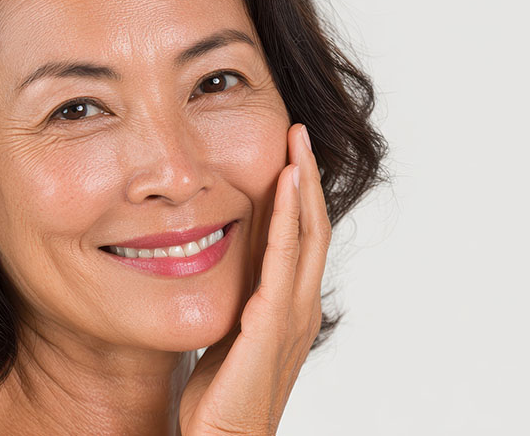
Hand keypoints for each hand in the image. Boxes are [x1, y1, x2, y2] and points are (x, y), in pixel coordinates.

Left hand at [178, 123, 331, 434]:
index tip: (289, 153)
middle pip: (312, 227)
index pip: (301, 238)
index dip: (299, 195)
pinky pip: (283, 258)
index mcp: (290, 305)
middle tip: (298, 132)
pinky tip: (284, 183)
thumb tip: (216, 265)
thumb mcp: (230, 332)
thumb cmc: (221, 396)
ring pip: (306, 234)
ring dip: (302, 184)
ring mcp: (293, 312)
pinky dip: (288, 216)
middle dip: (306, 177)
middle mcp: (300, 305)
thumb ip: (236, 298)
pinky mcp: (274, 321)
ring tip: (296, 142)